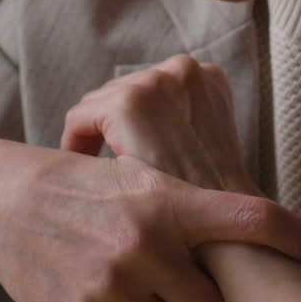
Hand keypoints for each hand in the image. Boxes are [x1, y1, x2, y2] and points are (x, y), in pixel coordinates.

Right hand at [0, 138, 300, 301]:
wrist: (5, 202)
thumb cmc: (81, 192)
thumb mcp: (137, 180)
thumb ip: (186, 212)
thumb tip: (244, 245)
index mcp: (166, 200)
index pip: (248, 217)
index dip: (297, 238)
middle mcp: (145, 241)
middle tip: (165, 284)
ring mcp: (112, 285)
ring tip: (128, 292)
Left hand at [60, 55, 300, 274]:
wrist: (225, 232)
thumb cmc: (214, 201)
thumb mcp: (209, 145)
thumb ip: (185, 122)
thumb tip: (152, 125)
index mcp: (207, 76)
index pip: (151, 88)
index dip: (135, 122)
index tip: (127, 151)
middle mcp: (183, 69)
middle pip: (122, 90)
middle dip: (111, 128)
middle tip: (105, 167)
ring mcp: (155, 83)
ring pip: (97, 104)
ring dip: (94, 137)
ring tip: (92, 172)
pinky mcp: (127, 104)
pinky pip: (79, 119)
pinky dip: (75, 144)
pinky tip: (83, 175)